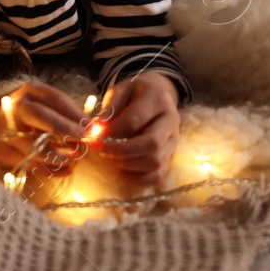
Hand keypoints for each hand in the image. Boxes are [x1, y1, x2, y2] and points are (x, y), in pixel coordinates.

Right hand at [0, 82, 85, 179]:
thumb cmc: (18, 110)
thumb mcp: (37, 102)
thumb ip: (60, 112)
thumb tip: (90, 127)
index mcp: (29, 92)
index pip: (53, 99)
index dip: (74, 113)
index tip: (91, 126)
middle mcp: (15, 107)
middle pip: (40, 116)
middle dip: (64, 129)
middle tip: (83, 140)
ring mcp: (5, 130)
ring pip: (32, 144)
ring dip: (56, 155)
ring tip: (73, 161)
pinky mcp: (0, 152)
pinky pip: (26, 162)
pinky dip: (46, 169)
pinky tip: (63, 171)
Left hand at [91, 71, 182, 189]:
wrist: (158, 93)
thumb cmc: (135, 93)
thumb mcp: (120, 90)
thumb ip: (109, 109)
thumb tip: (97, 131)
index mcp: (158, 99)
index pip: (135, 120)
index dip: (112, 132)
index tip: (95, 137)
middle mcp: (171, 120)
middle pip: (151, 144)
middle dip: (122, 151)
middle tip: (103, 151)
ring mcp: (174, 139)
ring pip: (156, 162)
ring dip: (129, 165)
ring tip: (112, 159)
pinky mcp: (171, 155)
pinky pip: (158, 175)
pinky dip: (138, 179)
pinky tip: (122, 172)